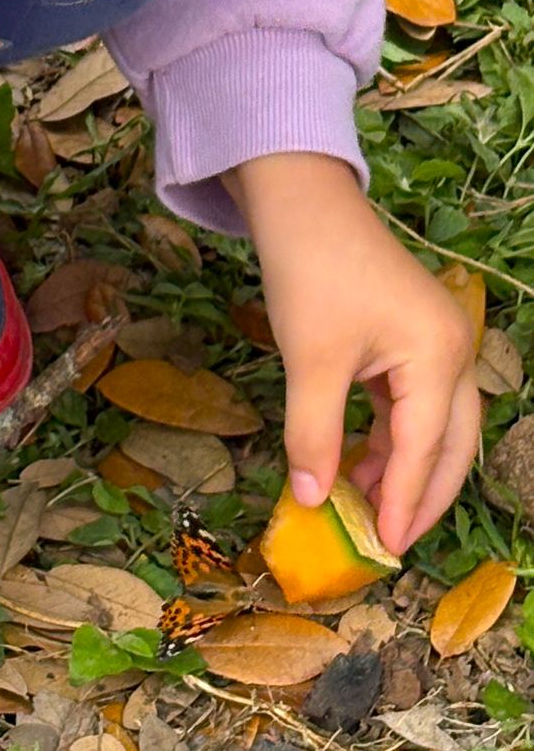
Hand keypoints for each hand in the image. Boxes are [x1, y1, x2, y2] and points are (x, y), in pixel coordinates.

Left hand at [225, 153, 478, 554]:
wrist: (298, 202)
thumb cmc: (309, 273)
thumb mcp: (310, 360)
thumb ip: (313, 433)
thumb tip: (311, 499)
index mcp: (439, 356)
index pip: (426, 449)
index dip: (402, 502)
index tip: (382, 548)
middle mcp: (451, 351)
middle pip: (449, 443)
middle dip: (419, 494)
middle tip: (386, 540)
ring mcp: (432, 340)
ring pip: (429, 423)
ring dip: (400, 464)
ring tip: (359, 504)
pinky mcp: (406, 334)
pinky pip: (408, 400)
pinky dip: (387, 434)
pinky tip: (355, 456)